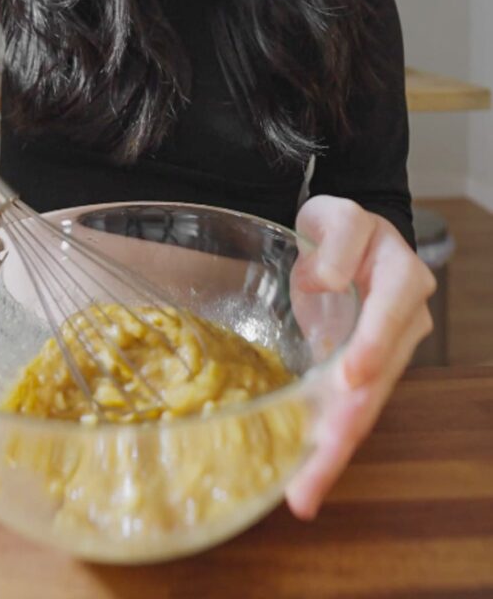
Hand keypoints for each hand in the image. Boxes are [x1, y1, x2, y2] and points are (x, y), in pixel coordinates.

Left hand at [285, 194, 434, 519]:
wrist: (344, 242)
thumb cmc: (340, 228)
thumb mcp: (337, 217)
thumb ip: (338, 239)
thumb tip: (325, 280)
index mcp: (401, 278)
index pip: (391, 314)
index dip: (372, 346)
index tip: (350, 378)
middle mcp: (404, 323)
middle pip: (378, 378)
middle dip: (347, 426)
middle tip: (316, 468)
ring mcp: (385, 353)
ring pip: (364, 406)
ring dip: (335, 450)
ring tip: (305, 491)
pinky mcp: (361, 373)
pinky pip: (347, 410)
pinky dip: (327, 444)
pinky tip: (305, 478)